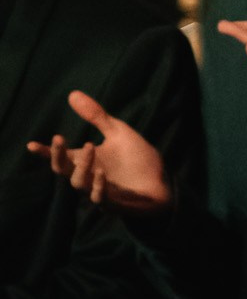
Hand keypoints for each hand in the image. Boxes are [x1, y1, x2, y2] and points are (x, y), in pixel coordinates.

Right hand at [26, 91, 171, 212]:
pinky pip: (100, 199)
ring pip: (79, 183)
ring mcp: (100, 192)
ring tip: (90, 146)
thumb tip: (72, 94)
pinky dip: (98, 187)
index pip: (60, 157)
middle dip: (57, 155)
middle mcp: (88, 177)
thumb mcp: (118, 132)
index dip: (45, 152)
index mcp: (86, 161)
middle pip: (62, 170)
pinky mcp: (115, 204)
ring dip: (82, 165)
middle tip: (59, 138)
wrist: (164, 182)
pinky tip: (101, 173)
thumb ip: (96, 116)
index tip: (31, 145)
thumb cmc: (137, 158)